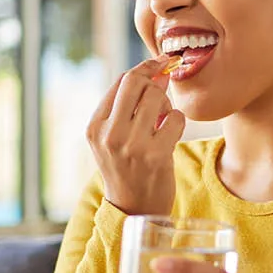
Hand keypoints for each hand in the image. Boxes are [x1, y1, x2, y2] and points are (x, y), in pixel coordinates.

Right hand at [87, 56, 185, 215]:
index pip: (120, 81)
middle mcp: (109, 134)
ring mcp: (132, 145)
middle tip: (163, 89)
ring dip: (166, 103)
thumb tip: (157, 71)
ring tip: (162, 119)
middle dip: (155, 80)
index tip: (160, 63)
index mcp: (95, 126)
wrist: (135, 209)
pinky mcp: (156, 155)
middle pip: (136, 82)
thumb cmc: (127, 167)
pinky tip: (170, 134)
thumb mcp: (112, 138)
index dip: (144, 68)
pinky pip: (175, 117)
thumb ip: (126, 106)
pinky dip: (177, 121)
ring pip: (157, 97)